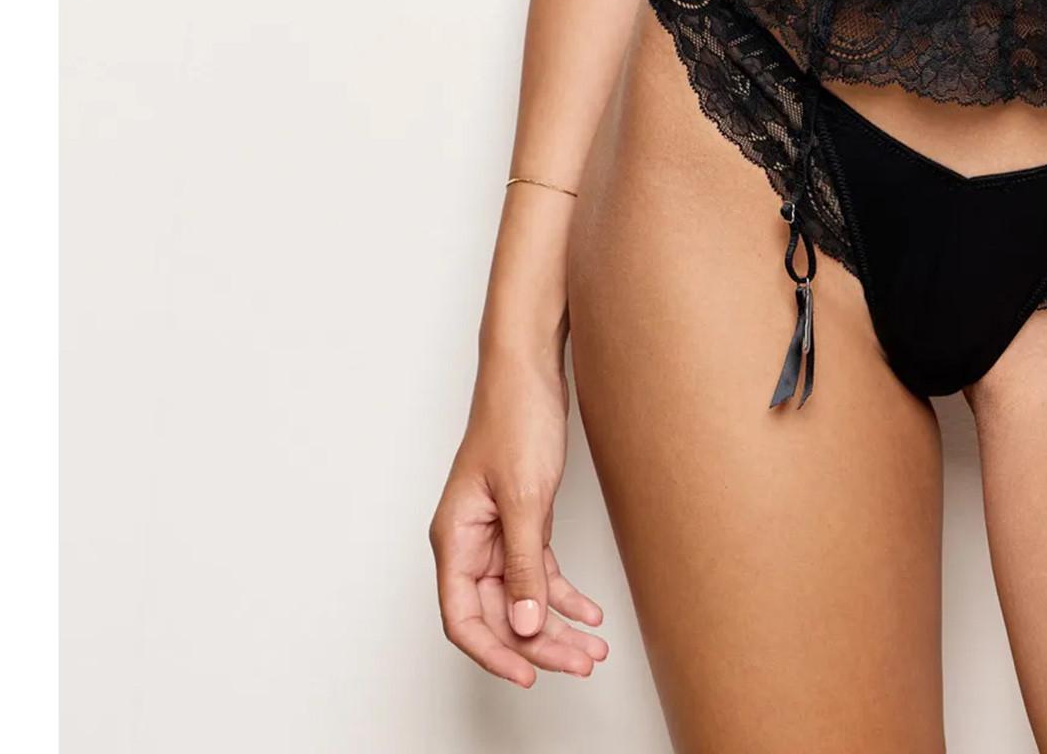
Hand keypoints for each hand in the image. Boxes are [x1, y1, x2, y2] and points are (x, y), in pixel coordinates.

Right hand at [430, 343, 608, 686]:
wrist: (530, 369)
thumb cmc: (515, 418)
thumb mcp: (525, 496)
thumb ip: (524, 564)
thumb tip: (525, 624)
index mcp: (455, 539)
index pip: (463, 618)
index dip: (495, 653)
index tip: (529, 677)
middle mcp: (470, 542)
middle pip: (497, 613)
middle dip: (538, 645)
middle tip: (580, 662)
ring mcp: (497, 532)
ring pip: (522, 596)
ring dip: (555, 624)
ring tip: (591, 648)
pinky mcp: (523, 519)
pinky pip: (538, 570)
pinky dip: (563, 592)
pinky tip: (588, 611)